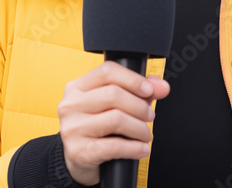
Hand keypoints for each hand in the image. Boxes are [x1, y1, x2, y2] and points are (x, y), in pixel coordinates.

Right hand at [57, 61, 169, 185]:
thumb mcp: (115, 106)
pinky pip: (114, 146)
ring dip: (140, 128)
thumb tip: (161, 86)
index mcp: (77, 87)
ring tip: (145, 134)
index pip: (107, 72)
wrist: (78, 160)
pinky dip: (134, 148)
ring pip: (116, 119)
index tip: (148, 90)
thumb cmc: (97, 129)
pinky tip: (141, 149)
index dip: (132, 79)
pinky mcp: (78, 151)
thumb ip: (139, 92)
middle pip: (113, 94)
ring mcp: (72, 128)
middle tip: (149, 116)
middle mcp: (71, 105)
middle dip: (139, 106)